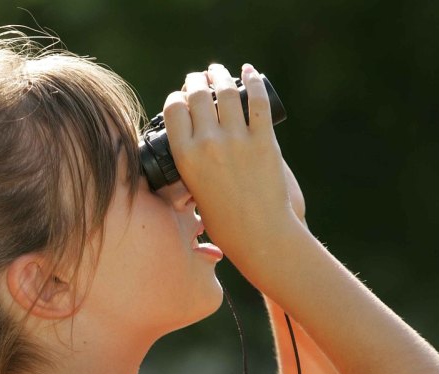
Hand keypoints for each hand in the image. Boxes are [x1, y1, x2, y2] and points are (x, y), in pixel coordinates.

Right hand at [163, 63, 302, 253]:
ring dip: (220, 75)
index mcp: (185, 157)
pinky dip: (253, 82)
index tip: (181, 96)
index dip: (176, 98)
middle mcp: (208, 144)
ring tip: (219, 72)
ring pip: (226, 93)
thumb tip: (191, 146)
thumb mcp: (194, 192)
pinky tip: (249, 72)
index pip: (174, 110)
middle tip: (199, 78)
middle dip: (196, 80)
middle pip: (197, 96)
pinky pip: (257, 103)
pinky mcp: (264, 141)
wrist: (260, 236)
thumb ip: (191, 166)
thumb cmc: (225, 222)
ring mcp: (237, 141)